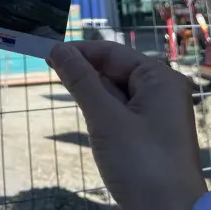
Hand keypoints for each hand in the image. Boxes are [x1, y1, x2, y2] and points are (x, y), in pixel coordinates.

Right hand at [49, 41, 205, 209]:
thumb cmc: (141, 163)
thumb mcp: (106, 119)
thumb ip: (81, 81)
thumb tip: (58, 48)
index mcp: (160, 78)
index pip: (112, 53)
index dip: (80, 52)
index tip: (47, 52)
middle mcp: (162, 90)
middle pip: (115, 70)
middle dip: (86, 74)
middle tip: (53, 76)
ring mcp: (158, 113)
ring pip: (116, 92)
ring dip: (93, 95)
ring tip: (73, 100)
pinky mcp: (152, 134)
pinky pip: (122, 112)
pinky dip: (104, 113)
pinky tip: (92, 120)